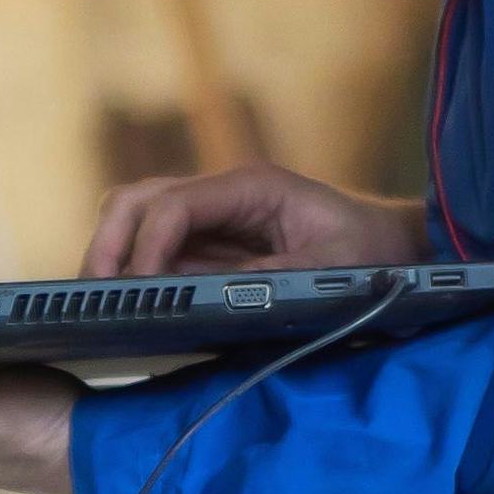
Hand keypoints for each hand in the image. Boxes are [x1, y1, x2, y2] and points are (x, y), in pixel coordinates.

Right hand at [84, 158, 427, 282]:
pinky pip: (156, 249)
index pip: (174, 206)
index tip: (137, 294)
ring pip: (136, 218)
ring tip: (103, 303)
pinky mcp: (211, 244)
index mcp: (252, 187)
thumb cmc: (372, 258)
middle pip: (137, 200)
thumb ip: (265, 282)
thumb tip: (202, 296)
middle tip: (96, 296)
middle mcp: (224, 193)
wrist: (397, 254)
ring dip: (114, 255)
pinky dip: (134, 273)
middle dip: (110, 244)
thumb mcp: (328, 274)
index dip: (147, 248)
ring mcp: (214, 217)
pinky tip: (129, 306)